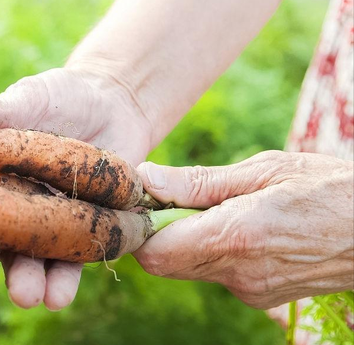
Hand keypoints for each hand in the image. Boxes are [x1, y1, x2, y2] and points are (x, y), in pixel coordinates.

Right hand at [0, 67, 152, 311]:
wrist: (111, 101)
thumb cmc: (55, 98)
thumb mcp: (23, 101)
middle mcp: (9, 208)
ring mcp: (45, 222)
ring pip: (28, 260)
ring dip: (24, 281)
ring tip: (25, 295)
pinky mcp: (83, 228)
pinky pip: (72, 259)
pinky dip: (65, 279)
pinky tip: (58, 295)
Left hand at [135, 150, 353, 308]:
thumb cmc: (326, 189)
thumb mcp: (264, 170)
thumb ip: (199, 182)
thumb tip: (148, 178)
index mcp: (236, 237)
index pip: (154, 250)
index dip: (141, 225)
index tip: (146, 198)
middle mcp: (238, 274)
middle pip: (163, 264)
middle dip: (157, 232)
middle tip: (173, 198)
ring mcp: (249, 291)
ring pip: (187, 269)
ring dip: (183, 240)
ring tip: (212, 208)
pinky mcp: (260, 297)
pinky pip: (215, 274)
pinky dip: (210, 251)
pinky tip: (236, 226)